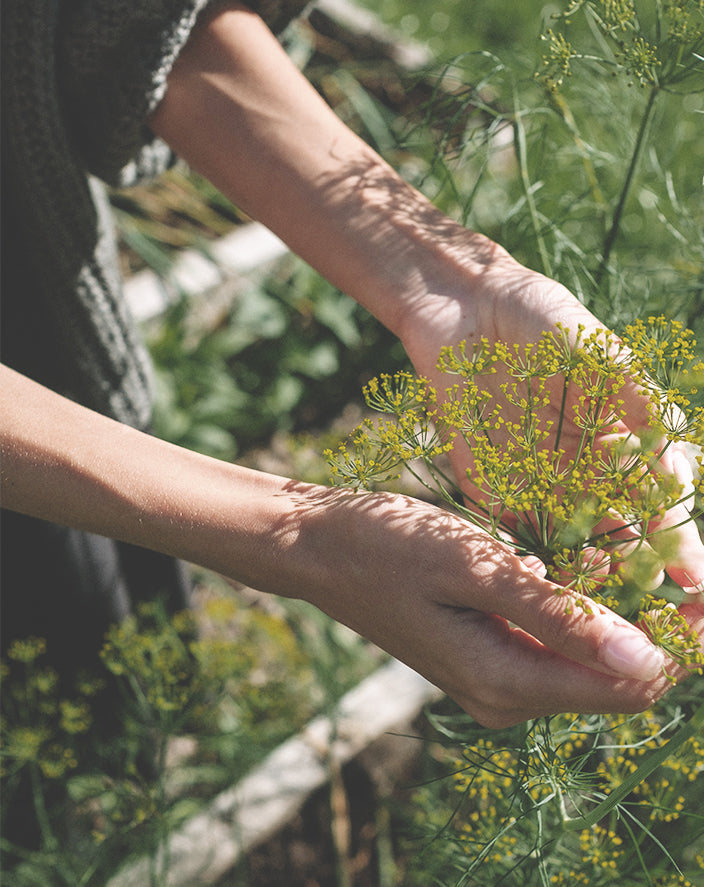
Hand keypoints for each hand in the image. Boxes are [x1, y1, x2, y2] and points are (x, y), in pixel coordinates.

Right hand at [285, 482, 703, 726]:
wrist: (321, 549)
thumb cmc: (389, 547)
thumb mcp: (476, 568)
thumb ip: (559, 616)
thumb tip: (649, 661)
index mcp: (506, 681)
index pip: (629, 687)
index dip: (679, 643)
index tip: (702, 588)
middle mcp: (506, 697)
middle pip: (615, 681)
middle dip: (652, 626)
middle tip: (660, 555)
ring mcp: (494, 681)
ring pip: (588, 661)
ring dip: (613, 612)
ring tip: (611, 550)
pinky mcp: (485, 657)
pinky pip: (554, 645)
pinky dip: (575, 609)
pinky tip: (567, 563)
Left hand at [396, 236, 703, 595]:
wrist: (466, 308)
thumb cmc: (544, 320)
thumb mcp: (604, 355)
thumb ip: (641, 408)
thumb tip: (678, 475)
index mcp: (622, 443)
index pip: (663, 507)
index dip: (683, 547)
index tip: (698, 586)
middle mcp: (586, 472)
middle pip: (623, 539)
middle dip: (643, 580)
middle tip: (657, 618)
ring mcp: (539, 483)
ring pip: (572, 547)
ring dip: (590, 581)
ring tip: (605, 610)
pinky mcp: (491, 486)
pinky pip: (515, 534)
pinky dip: (532, 562)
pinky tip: (548, 587)